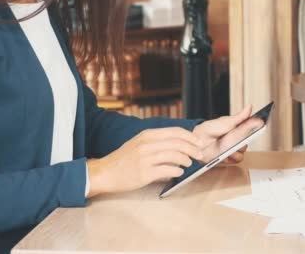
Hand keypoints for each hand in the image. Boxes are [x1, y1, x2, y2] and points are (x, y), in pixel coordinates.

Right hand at [87, 127, 202, 197]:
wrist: (105, 172)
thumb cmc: (124, 159)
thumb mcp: (140, 142)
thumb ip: (158, 141)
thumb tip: (180, 142)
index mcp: (148, 135)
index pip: (175, 132)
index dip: (190, 137)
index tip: (199, 143)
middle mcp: (147, 144)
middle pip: (178, 143)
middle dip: (193, 149)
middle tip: (199, 155)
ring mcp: (145, 159)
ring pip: (174, 156)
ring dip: (186, 160)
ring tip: (188, 163)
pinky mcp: (144, 173)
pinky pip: (167, 170)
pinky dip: (177, 171)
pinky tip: (179, 172)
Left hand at [193, 105, 262, 163]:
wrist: (197, 142)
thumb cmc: (210, 129)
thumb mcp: (226, 122)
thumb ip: (240, 117)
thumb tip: (250, 107)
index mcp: (237, 129)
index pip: (251, 128)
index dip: (257, 126)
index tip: (261, 124)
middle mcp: (237, 139)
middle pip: (248, 141)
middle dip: (244, 139)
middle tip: (239, 138)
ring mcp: (233, 149)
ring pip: (243, 151)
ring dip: (237, 149)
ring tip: (229, 147)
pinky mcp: (229, 158)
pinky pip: (236, 160)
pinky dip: (232, 157)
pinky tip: (226, 153)